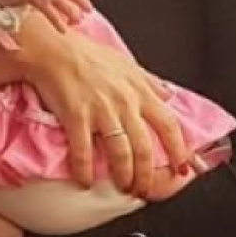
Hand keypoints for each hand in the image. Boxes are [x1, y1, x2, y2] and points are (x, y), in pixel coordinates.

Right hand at [15, 17, 190, 196]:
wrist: (53, 47)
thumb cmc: (86, 54)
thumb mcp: (126, 64)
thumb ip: (149, 82)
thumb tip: (168, 94)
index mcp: (139, 92)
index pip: (168, 125)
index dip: (179, 149)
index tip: (182, 168)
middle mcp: (125, 103)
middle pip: (145, 148)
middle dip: (147, 174)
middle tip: (144, 189)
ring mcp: (101, 111)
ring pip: (121, 153)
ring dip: (123, 176)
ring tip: (122, 187)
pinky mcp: (77, 116)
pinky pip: (84, 151)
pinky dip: (85, 170)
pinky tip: (85, 182)